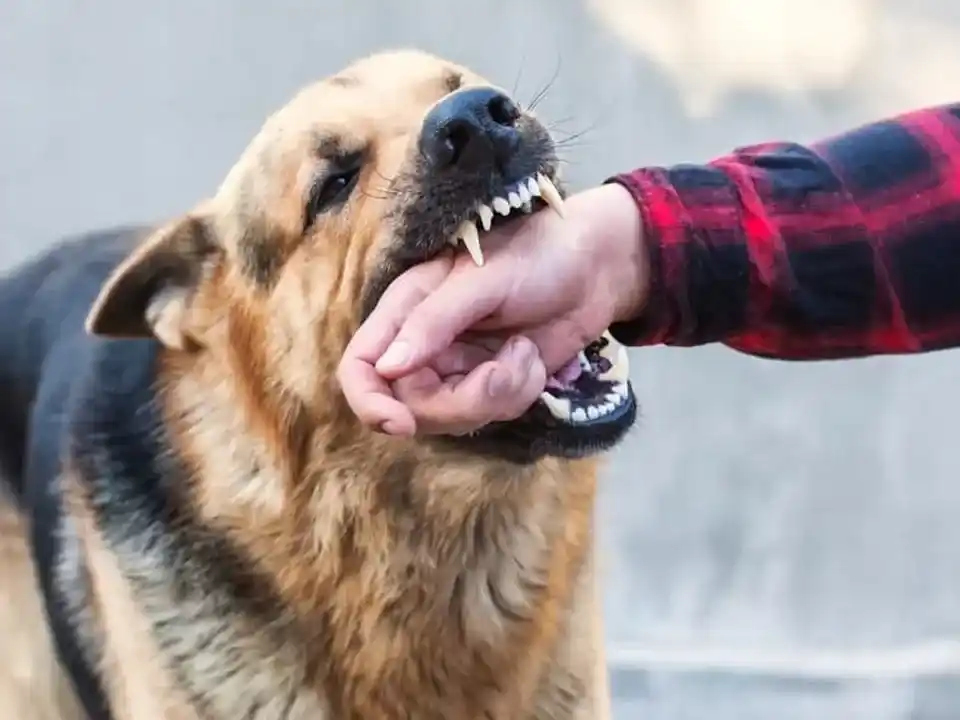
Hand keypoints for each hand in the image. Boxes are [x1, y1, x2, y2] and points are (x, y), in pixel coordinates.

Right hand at [336, 182, 647, 435]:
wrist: (595, 268)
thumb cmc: (535, 253)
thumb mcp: (482, 280)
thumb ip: (434, 322)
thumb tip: (388, 369)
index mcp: (406, 309)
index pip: (360, 367)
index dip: (368, 403)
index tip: (401, 425)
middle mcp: (422, 345)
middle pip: (410, 407)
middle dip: (462, 402)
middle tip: (504, 373)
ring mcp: (457, 370)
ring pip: (453, 419)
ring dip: (499, 395)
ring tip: (526, 354)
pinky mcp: (491, 386)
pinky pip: (490, 415)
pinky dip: (519, 394)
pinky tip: (534, 361)